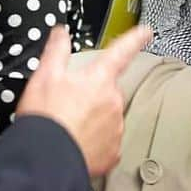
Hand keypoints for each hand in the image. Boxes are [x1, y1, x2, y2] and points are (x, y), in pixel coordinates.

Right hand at [17, 25, 151, 175]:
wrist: (47, 159)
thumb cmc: (46, 116)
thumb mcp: (45, 75)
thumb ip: (57, 50)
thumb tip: (61, 32)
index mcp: (99, 79)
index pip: (121, 52)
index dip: (134, 39)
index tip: (146, 32)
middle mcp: (113, 102)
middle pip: (108, 89)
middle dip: (93, 91)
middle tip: (69, 100)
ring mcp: (116, 128)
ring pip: (108, 115)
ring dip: (94, 116)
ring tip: (69, 123)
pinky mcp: (112, 152)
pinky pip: (107, 140)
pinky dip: (94, 139)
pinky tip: (77, 140)